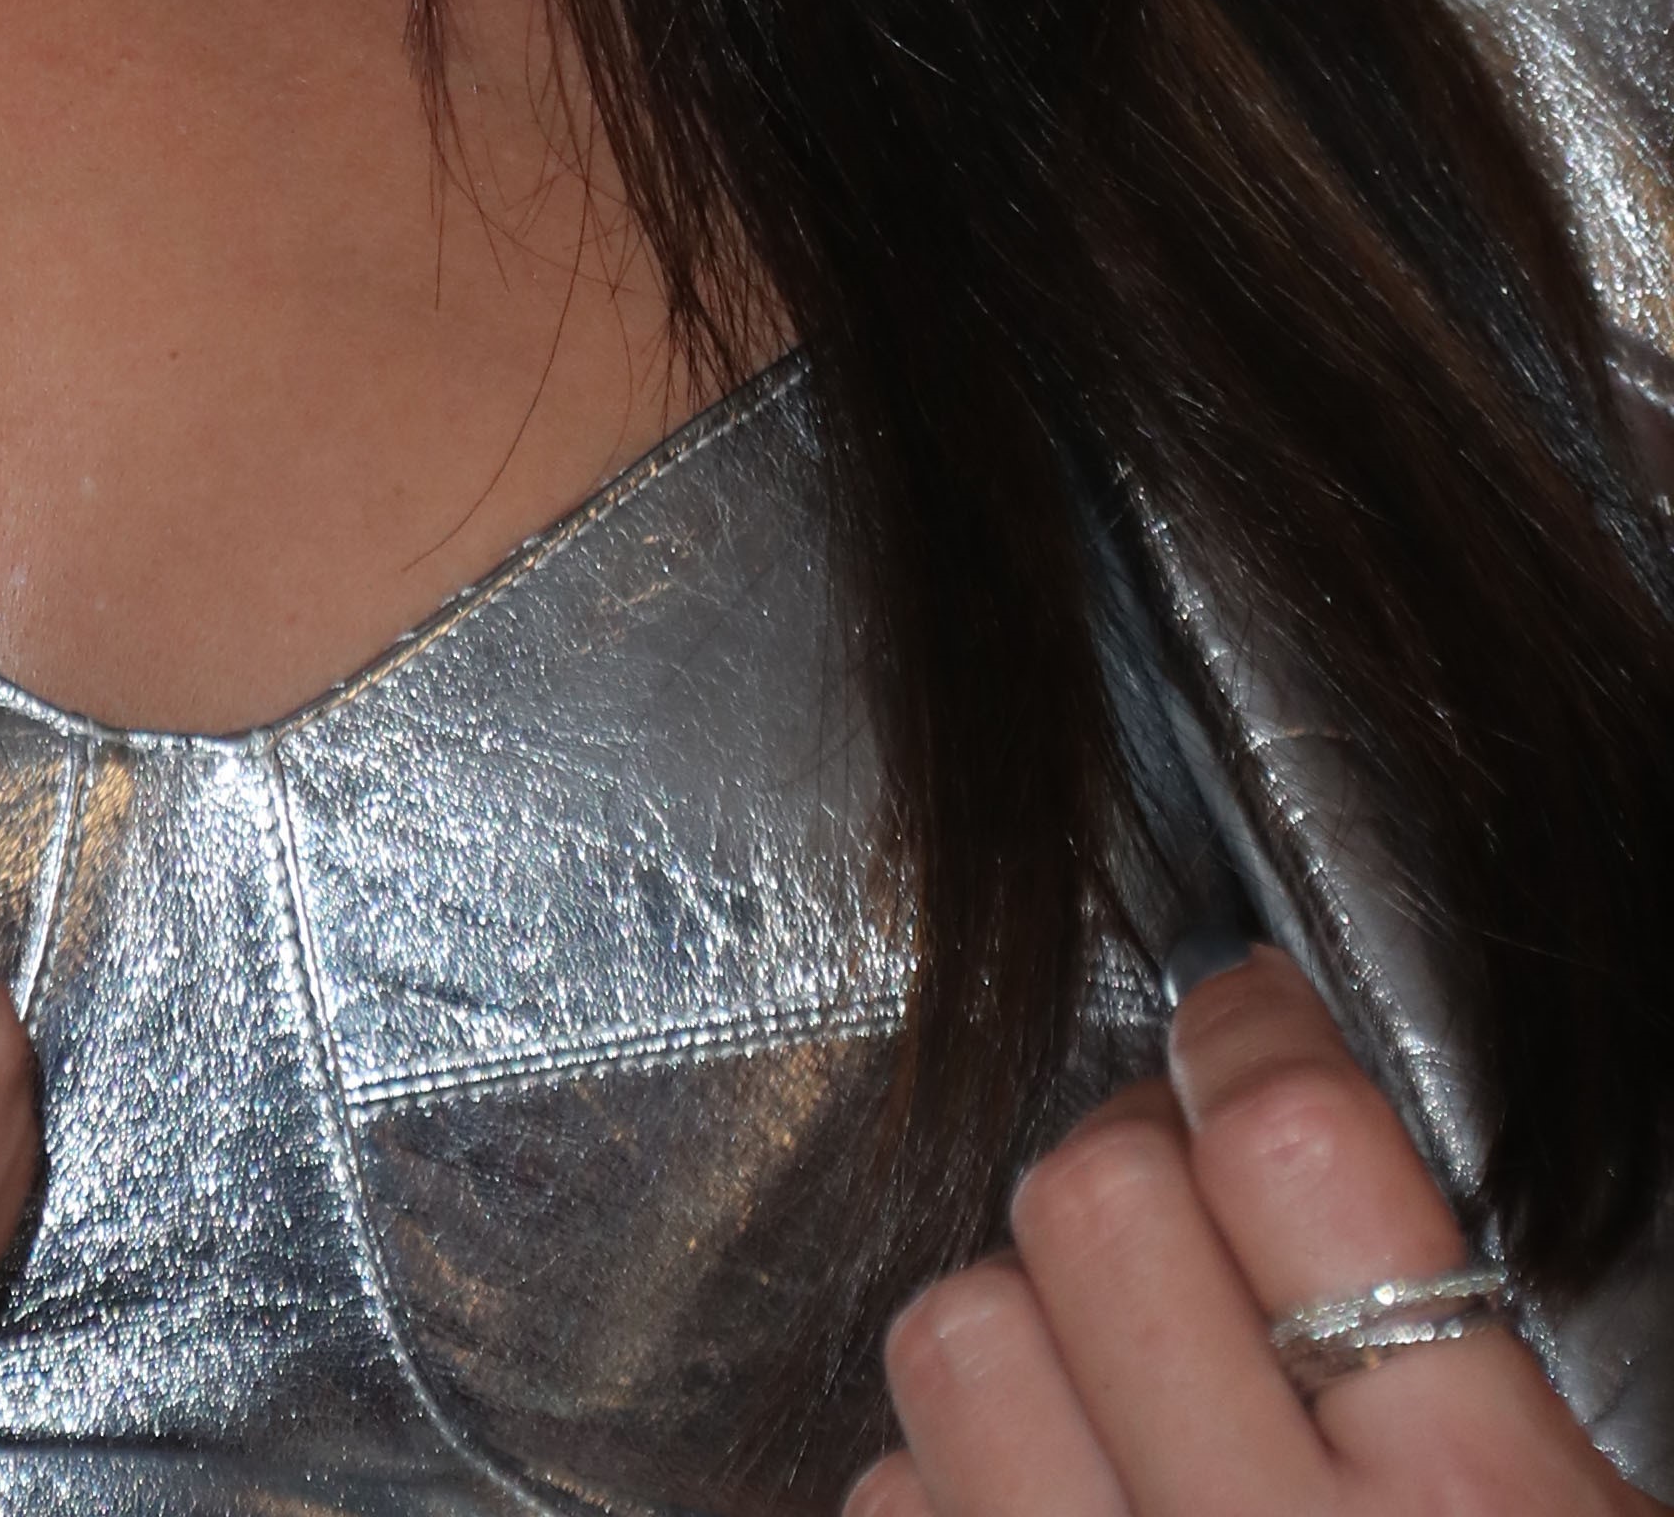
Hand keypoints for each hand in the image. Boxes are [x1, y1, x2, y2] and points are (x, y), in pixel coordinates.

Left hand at [861, 949, 1634, 1516]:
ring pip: (959, 1334)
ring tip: (1109, 1364)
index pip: (1289, 1146)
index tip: (1242, 1012)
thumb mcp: (1586, 1509)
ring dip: (1020, 1322)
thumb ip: (1465, 1342)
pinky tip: (1055, 1498)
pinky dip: (956, 1478)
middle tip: (1186, 1193)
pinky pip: (893, 1497)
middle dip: (1134, 1165)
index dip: (1250, 1035)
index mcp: (1473, 1513)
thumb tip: (1293, 1119)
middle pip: (1094, 1204)